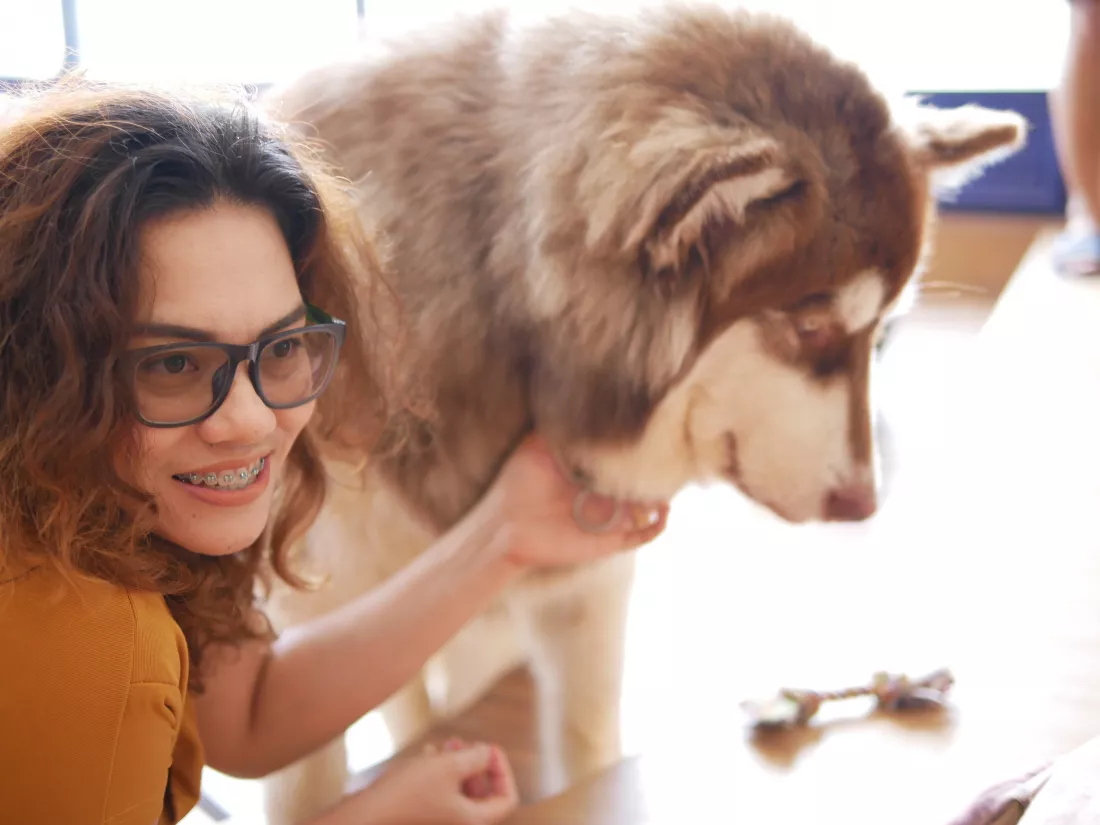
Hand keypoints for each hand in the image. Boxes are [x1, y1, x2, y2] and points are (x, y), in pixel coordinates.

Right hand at [349, 739, 517, 824]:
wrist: (367, 813)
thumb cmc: (406, 793)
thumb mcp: (448, 766)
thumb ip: (476, 758)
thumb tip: (487, 753)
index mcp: (473, 821)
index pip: (506, 799)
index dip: (502, 770)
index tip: (489, 749)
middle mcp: (460, 824)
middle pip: (484, 794)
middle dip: (477, 764)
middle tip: (466, 744)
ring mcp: (441, 821)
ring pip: (461, 791)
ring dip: (457, 765)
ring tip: (446, 745)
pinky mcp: (424, 815)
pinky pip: (442, 794)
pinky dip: (440, 774)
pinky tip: (429, 755)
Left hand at [480, 433, 669, 568]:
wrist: (504, 526)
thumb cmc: (517, 484)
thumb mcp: (536, 446)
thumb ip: (558, 428)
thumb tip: (573, 398)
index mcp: (588, 475)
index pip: (619, 464)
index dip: (637, 455)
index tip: (655, 439)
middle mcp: (601, 497)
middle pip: (639, 486)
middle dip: (656, 476)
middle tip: (673, 460)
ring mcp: (607, 519)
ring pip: (646, 510)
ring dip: (662, 500)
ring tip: (671, 486)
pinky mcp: (609, 542)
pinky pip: (640, 536)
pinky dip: (656, 527)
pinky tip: (663, 513)